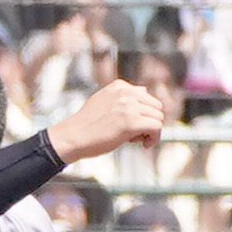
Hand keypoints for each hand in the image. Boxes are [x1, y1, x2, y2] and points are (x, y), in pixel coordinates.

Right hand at [49, 76, 173, 160]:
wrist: (73, 136)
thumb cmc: (86, 124)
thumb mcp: (103, 100)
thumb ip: (123, 95)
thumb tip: (144, 90)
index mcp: (119, 86)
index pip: (146, 96)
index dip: (144, 113)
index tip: (135, 125)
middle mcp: (126, 93)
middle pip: (156, 106)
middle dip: (150, 121)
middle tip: (136, 134)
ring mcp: (129, 107)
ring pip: (158, 117)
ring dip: (151, 131)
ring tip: (135, 139)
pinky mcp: (132, 122)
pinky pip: (157, 128)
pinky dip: (154, 138)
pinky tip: (143, 144)